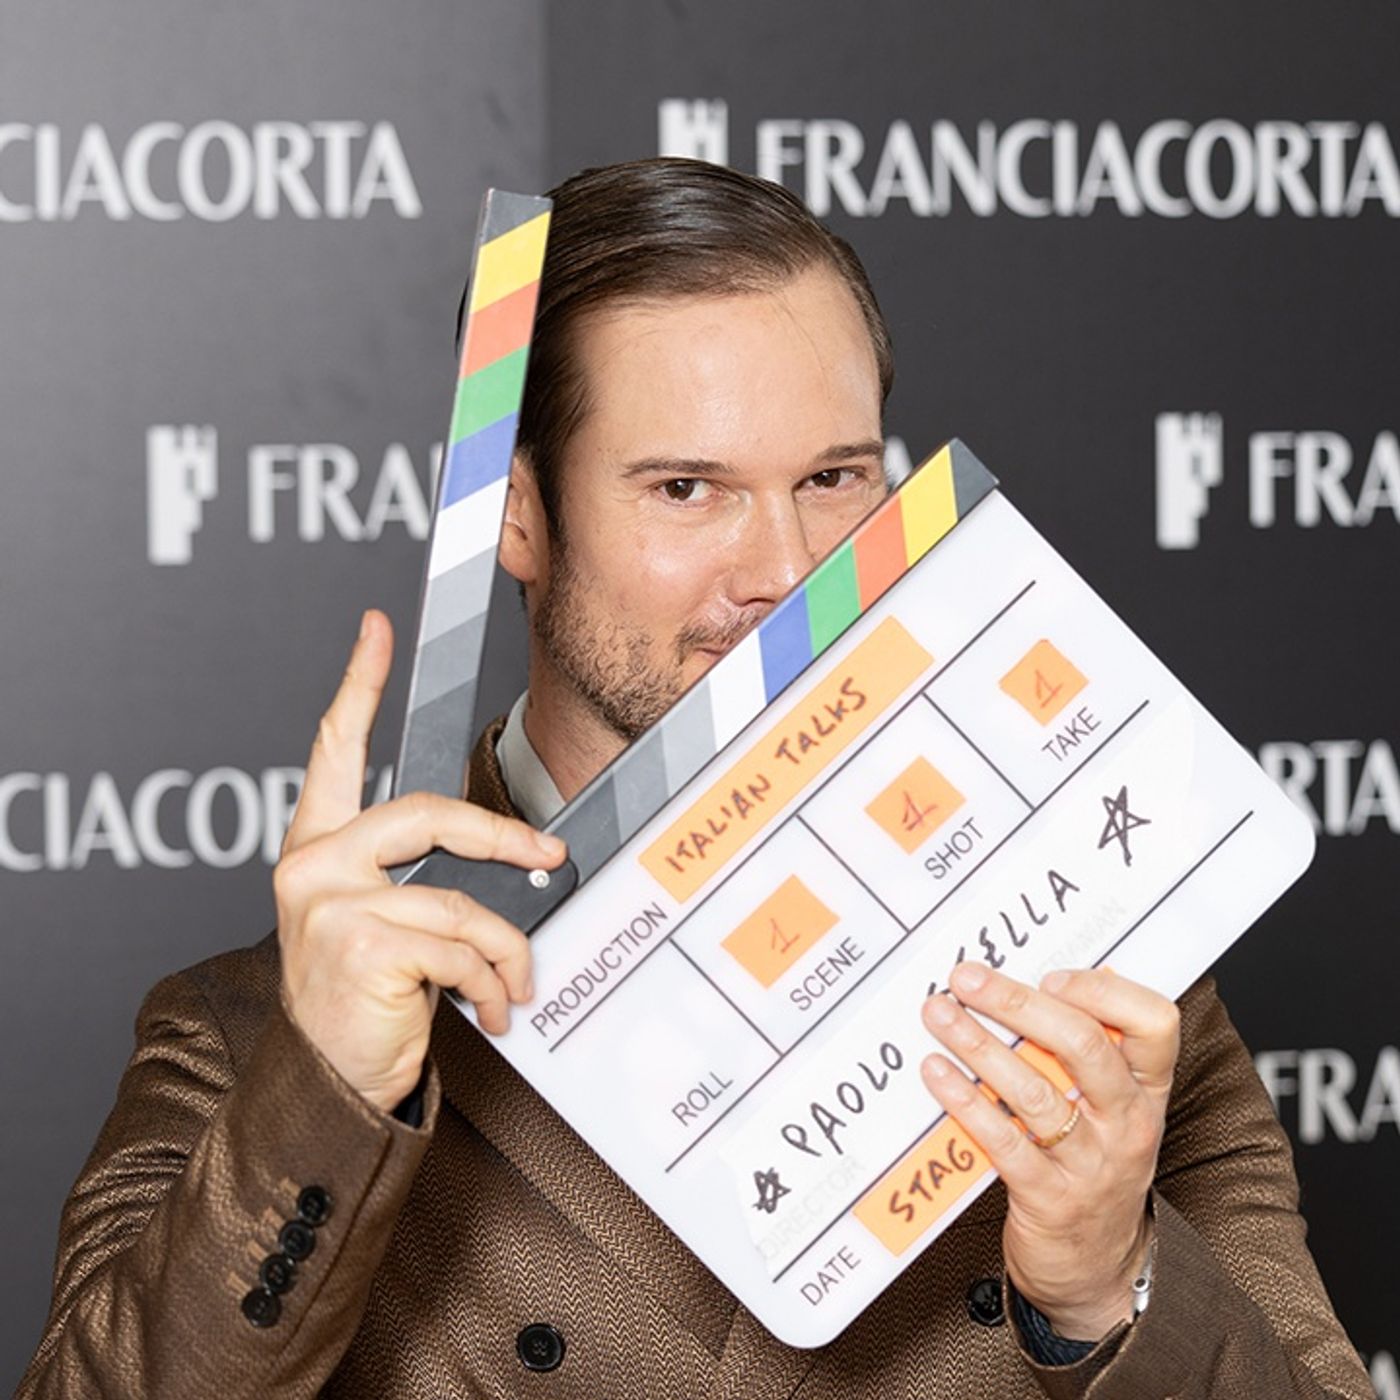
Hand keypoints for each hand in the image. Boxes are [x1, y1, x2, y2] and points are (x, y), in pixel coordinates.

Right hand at [275, 609, 565, 1113]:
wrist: (327, 1086)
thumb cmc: (362, 1000)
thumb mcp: (380, 925)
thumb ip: (418, 877)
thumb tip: (513, 853)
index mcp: (316, 848)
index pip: (335, 749)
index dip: (358, 683)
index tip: (376, 628)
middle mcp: (312, 865)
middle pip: (426, 812)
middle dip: (501, 835)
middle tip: (547, 851)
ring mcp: (329, 903)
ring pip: (460, 898)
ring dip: (505, 948)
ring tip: (511, 984)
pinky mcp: (360, 943)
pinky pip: (463, 946)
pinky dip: (494, 981)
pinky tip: (492, 1009)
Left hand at [920, 963, 1176, 1338]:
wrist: (1097, 1267)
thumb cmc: (1093, 1166)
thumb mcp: (1110, 1109)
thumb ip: (1086, 1052)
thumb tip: (1046, 981)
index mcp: (1146, 1088)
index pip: (1155, 1023)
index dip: (1102, 992)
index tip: (1048, 977)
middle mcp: (1128, 1122)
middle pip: (1084, 1046)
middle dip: (1018, 1004)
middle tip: (967, 979)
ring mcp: (1091, 1164)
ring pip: (1035, 1092)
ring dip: (979, 1046)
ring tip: (939, 1015)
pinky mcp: (1049, 1198)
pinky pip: (1004, 1141)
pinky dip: (966, 1102)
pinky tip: (937, 1074)